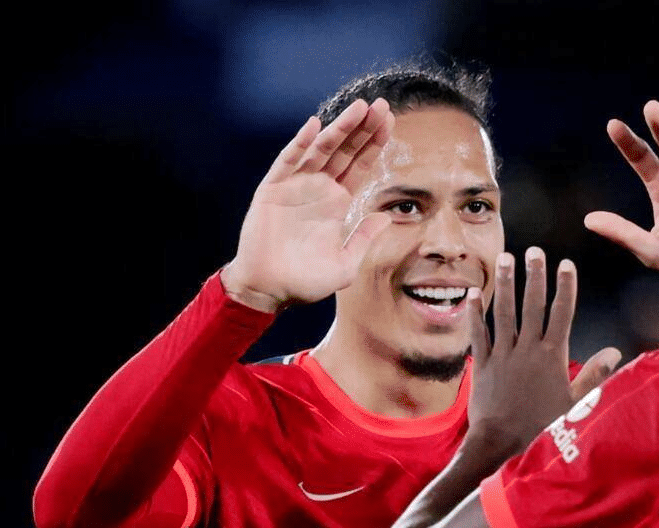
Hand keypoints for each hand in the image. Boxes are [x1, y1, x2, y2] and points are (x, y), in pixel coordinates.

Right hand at [223, 98, 394, 311]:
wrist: (269, 290)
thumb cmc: (305, 281)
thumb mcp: (346, 265)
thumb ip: (364, 239)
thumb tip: (386, 216)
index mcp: (338, 202)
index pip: (360, 166)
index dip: (374, 144)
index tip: (389, 122)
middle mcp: (319, 189)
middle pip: (345, 151)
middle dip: (363, 128)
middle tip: (381, 105)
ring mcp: (295, 186)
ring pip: (321, 150)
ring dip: (339, 128)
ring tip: (358, 108)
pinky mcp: (273, 190)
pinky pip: (288, 162)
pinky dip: (299, 144)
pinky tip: (313, 126)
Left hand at [464, 248, 620, 459]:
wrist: (501, 441)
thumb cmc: (542, 425)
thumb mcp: (575, 402)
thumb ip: (594, 374)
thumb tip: (615, 352)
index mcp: (552, 356)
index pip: (562, 313)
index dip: (565, 287)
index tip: (566, 264)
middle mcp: (528, 349)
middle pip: (533, 305)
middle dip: (535, 275)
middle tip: (535, 251)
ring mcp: (503, 354)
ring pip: (505, 312)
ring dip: (505, 284)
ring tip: (505, 258)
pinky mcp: (481, 363)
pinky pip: (477, 333)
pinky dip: (474, 313)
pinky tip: (472, 293)